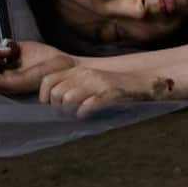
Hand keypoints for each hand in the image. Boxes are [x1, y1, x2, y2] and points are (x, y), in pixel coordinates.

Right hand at [0, 40, 75, 94]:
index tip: (1, 48)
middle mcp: (1, 81)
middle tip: (2, 51)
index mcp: (2, 73)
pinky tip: (5, 54)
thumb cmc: (45, 57)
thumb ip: (7, 49)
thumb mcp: (21, 48)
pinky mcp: (11, 84)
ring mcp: (5, 84)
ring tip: (5, 52)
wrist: (63, 64)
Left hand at [39, 66, 172, 118]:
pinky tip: (87, 116)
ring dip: (70, 112)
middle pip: (56, 93)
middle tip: (67, 115)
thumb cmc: (114, 87)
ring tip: (78, 116)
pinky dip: (83, 114)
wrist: (143, 83)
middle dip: (58, 108)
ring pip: (68, 99)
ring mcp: (97, 83)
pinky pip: (88, 106)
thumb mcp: (90, 80)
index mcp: (78, 70)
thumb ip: (72, 85)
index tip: (51, 106)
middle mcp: (85, 74)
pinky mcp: (109, 94)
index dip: (44, 97)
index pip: (47, 80)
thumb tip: (52, 102)